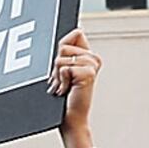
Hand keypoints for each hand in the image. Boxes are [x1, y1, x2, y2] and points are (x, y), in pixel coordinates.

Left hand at [50, 33, 100, 147]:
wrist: (70, 118)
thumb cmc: (63, 96)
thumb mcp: (62, 68)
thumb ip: (66, 48)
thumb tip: (78, 29)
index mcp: (88, 54)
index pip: (75, 33)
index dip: (62, 50)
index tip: (63, 69)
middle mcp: (93, 58)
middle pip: (63, 46)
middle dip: (55, 66)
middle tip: (62, 81)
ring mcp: (93, 64)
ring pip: (61, 58)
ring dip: (57, 76)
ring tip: (64, 86)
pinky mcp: (89, 73)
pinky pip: (64, 68)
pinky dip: (60, 81)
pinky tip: (67, 90)